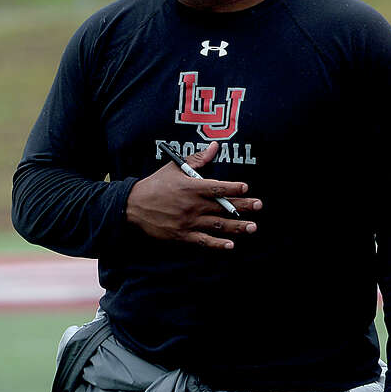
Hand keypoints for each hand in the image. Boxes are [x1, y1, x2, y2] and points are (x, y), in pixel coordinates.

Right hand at [125, 142, 260, 248]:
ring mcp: (187, 222)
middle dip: (242, 207)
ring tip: (252, 227)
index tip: (245, 188)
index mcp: (191, 187)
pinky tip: (230, 245)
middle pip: (222, 207)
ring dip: (236, 227)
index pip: (216, 188)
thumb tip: (215, 146)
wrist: (132, 206)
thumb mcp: (174, 168)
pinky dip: (217, 244)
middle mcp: (192, 205)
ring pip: (217, 225)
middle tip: (258, 206)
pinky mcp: (182, 235)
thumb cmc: (156, 185)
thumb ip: (197, 159)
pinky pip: (203, 241)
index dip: (232, 188)